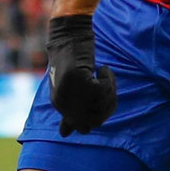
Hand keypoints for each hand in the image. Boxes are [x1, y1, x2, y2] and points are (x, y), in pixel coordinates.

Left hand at [45, 15, 117, 135]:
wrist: (68, 35)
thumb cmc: (72, 59)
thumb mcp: (68, 88)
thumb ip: (69, 110)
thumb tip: (63, 135)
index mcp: (58, 105)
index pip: (82, 128)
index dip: (99, 116)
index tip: (101, 96)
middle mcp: (61, 102)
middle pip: (96, 121)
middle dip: (108, 106)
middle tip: (107, 86)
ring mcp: (69, 92)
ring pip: (102, 106)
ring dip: (110, 91)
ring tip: (103, 75)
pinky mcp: (78, 80)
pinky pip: (104, 90)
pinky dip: (109, 79)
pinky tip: (102, 68)